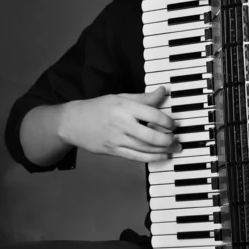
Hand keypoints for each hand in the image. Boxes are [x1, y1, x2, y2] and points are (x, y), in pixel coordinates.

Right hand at [59, 86, 181, 162]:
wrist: (72, 122)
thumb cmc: (98, 108)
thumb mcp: (121, 97)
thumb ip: (144, 98)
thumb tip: (163, 91)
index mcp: (124, 107)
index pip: (152, 114)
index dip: (167, 121)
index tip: (174, 123)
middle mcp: (121, 123)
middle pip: (151, 136)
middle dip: (168, 139)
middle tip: (176, 138)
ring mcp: (116, 139)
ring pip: (145, 149)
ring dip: (164, 150)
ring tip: (175, 148)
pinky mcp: (113, 151)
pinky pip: (136, 157)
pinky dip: (152, 158)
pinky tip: (162, 156)